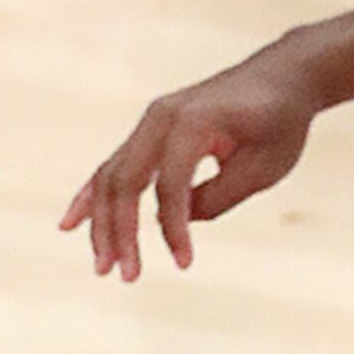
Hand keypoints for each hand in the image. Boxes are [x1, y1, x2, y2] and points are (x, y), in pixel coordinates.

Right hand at [60, 49, 322, 278]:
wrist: (283, 76)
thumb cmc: (279, 120)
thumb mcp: (263, 167)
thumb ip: (218, 196)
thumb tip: (181, 219)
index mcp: (192, 121)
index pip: (169, 185)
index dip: (173, 229)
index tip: (185, 264)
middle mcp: (163, 116)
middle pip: (125, 181)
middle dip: (119, 232)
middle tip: (125, 277)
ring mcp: (152, 121)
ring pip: (112, 176)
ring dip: (102, 223)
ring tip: (103, 267)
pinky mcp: (150, 132)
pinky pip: (113, 166)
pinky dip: (93, 196)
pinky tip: (70, 225)